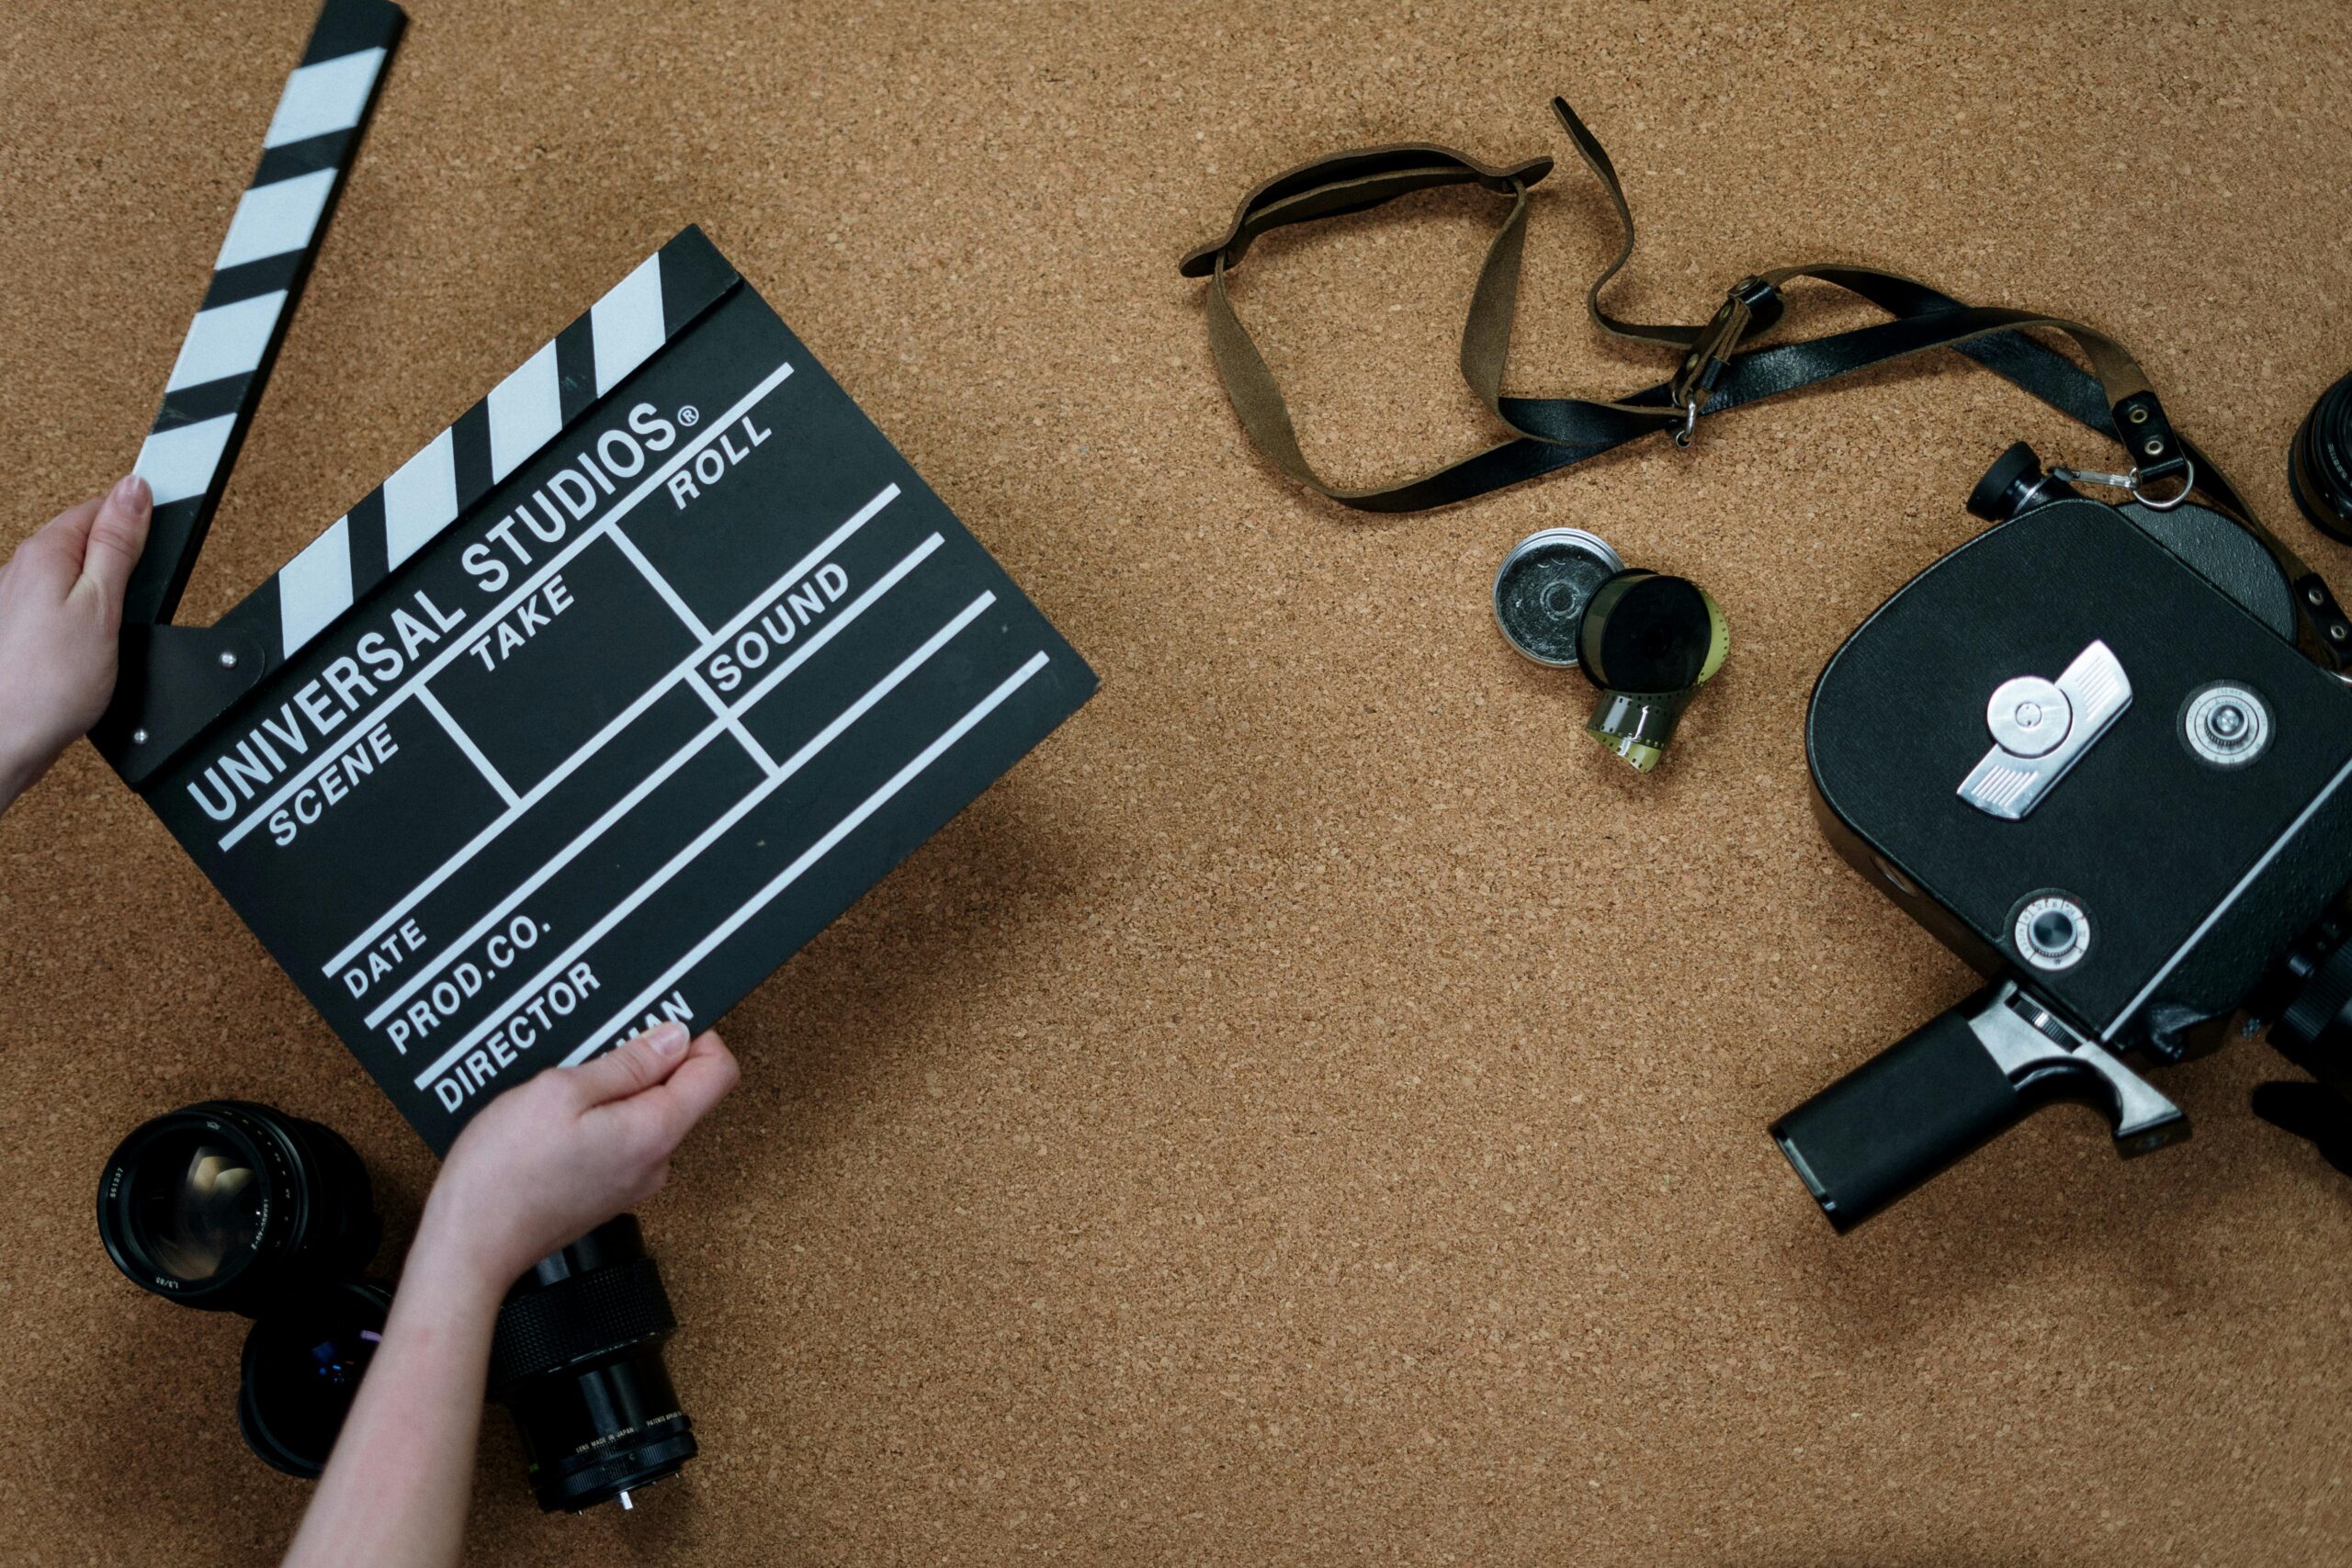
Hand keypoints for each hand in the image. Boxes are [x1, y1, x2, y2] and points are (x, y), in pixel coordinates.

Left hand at [0, 475, 151, 806]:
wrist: (3, 740)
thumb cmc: (46, 683)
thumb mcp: (102, 604)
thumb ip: (118, 544)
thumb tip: (133, 490)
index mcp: (45, 553)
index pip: (100, 507)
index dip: (140, 517)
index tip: (169, 530)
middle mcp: (22, 570)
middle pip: (85, 539)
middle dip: (123, 556)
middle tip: (149, 587)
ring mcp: (17, 601)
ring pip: (72, 574)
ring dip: (104, 587)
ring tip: (124, 616)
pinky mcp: (21, 632)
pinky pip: (61, 605)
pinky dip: (86, 616)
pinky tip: (96, 642)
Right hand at [413, 1023, 738, 1290]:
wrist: (470, 1245)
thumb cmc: (504, 1172)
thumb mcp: (561, 1091)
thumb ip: (628, 1063)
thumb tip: (675, 1038)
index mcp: (655, 1132)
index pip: (719, 1072)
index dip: (697, 1037)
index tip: (657, 1022)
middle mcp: (656, 1162)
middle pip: (684, 1092)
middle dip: (648, 1060)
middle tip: (596, 1048)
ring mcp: (635, 1181)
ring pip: (648, 1114)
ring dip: (618, 1089)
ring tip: (567, 1083)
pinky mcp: (610, 1191)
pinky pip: (624, 1139)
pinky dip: (602, 1117)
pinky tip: (559, 1115)